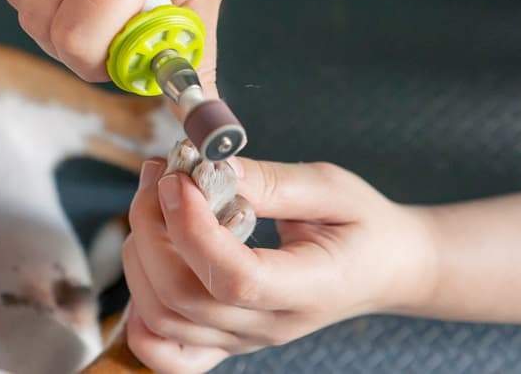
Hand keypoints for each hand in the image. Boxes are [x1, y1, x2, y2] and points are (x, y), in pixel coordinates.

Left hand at [123, 158, 436, 373]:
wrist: (381, 267)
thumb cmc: (361, 226)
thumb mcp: (331, 188)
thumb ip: (270, 182)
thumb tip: (207, 168)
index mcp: (309, 288)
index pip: (234, 279)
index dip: (192, 229)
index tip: (178, 180)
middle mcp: (269, 325)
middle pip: (182, 298)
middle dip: (153, 227)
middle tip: (161, 175)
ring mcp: (242, 339)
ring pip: (162, 318)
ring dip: (140, 253)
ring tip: (155, 200)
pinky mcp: (224, 339)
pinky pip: (165, 352)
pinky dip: (139, 314)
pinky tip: (148, 264)